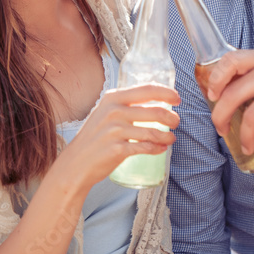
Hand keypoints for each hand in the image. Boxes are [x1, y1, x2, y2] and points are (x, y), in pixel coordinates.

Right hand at [60, 84, 180, 189]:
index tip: (177, 99)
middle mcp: (114, 111)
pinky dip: (157, 148)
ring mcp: (115, 130)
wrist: (75, 164)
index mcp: (112, 98)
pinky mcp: (117, 149)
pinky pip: (145, 147)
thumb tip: (153, 103)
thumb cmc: (94, 138)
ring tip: (172, 138)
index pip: (147, 89)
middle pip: (155, 111)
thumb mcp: (104, 113)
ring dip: (167, 135)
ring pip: (153, 131)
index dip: (166, 93)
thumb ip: (124, 106)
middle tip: (176, 122)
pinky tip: (162, 148)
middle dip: (171, 117)